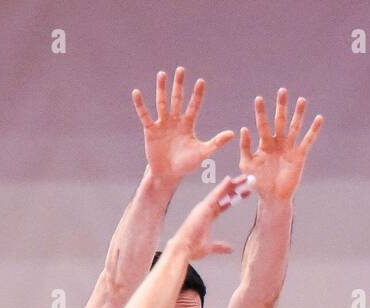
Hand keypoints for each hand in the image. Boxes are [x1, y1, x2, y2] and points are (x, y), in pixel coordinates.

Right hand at [132, 67, 234, 187]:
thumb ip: (216, 143)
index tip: (201, 81)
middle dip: (179, 85)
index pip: (194, 106)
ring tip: (162, 74)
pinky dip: (140, 104)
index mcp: (188, 125)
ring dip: (162, 89)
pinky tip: (136, 92)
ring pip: (162, 103)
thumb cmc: (186, 165)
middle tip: (181, 69)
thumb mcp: (202, 153)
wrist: (168, 174)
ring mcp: (162, 124)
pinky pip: (145, 115)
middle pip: (177, 99)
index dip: (197, 95)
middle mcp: (175, 121)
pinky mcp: (151, 130)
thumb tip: (232, 133)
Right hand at [170, 174, 254, 259]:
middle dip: (235, 188)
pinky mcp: (203, 207)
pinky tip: (230, 180)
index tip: (245, 193)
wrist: (184, 249)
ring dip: (232, 185)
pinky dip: (222, 187)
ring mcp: (204, 207)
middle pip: (223, 195)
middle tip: (247, 182)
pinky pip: (215, 195)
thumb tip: (230, 249)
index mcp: (208, 217)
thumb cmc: (193, 248)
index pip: (224, 204)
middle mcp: (206, 209)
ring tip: (243, 178)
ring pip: (220, 192)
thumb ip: (220, 246)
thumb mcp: (211, 247)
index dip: (234, 198)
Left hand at [238, 89, 322, 201]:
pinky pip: (308, 141)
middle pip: (280, 121)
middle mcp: (278, 142)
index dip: (261, 112)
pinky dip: (313, 130)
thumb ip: (245, 147)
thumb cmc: (258, 181)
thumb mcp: (246, 164)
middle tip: (282, 91)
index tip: (258, 98)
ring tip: (302, 100)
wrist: (272, 197)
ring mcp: (289, 148)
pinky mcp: (300, 155)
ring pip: (295, 127)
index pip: (262, 124)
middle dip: (281, 106)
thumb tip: (244, 129)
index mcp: (264, 143)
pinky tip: (319, 118)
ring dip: (299, 114)